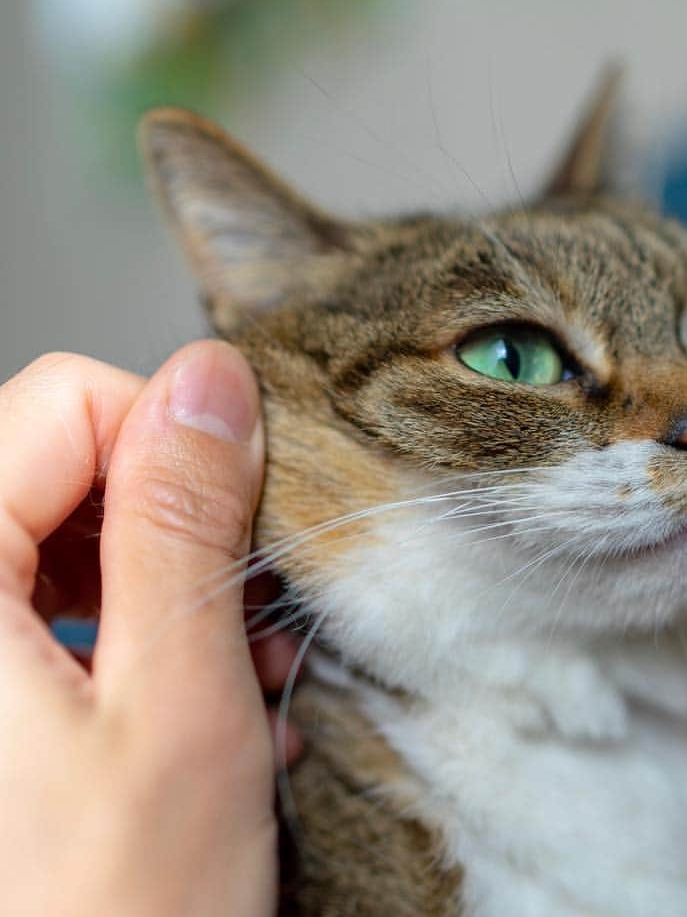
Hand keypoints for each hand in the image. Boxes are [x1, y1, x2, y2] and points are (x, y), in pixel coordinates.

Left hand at [0, 343, 296, 916]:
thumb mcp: (174, 702)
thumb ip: (183, 520)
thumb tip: (211, 380)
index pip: (65, 401)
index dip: (177, 443)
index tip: (245, 522)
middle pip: (62, 465)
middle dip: (176, 523)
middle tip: (245, 610)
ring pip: (64, 535)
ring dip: (167, 587)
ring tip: (236, 671)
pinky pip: (47, 607)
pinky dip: (132, 635)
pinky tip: (194, 702)